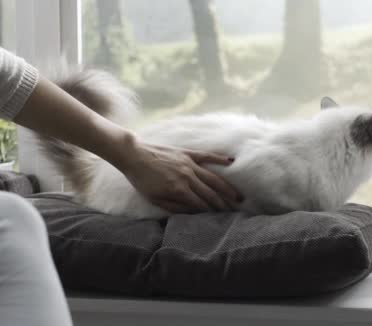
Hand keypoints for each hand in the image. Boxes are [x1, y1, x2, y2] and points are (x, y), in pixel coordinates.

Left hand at [117, 140, 243, 212]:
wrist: (133, 155)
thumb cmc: (141, 180)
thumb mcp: (155, 199)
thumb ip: (174, 207)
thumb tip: (192, 213)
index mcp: (179, 190)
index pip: (200, 204)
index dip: (212, 212)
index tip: (222, 218)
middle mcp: (187, 177)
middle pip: (210, 193)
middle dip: (223, 203)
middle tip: (235, 210)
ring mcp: (189, 164)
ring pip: (213, 177)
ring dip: (227, 187)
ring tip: (238, 196)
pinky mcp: (187, 153)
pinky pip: (207, 156)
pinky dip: (219, 159)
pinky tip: (231, 162)